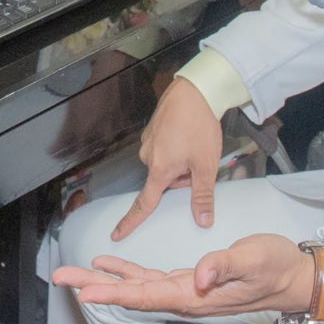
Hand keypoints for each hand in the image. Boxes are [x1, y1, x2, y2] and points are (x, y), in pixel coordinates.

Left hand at [50, 232, 316, 318]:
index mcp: (195, 295)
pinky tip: (111, 265)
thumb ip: (225, 266)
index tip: (85, 291)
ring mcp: (186, 291)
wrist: (295, 278)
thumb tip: (199, 274)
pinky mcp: (190, 281)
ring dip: (104, 279)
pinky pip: (150, 279)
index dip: (113, 292)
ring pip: (136, 286)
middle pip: (131, 293)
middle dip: (95, 285)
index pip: (145, 295)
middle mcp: (185, 297)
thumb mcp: (254, 259)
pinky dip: (127, 272)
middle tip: (61, 277)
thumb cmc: (277, 269)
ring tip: (75, 273)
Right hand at [113, 76, 224, 238]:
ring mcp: (148, 141)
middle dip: (182, 179)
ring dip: (180, 162)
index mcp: (159, 170)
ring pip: (165, 164)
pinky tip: (189, 134)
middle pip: (163, 181)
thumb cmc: (200, 126)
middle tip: (200, 163)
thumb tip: (202, 220)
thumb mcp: (207, 165)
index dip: (130, 221)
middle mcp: (148, 157)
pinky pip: (164, 148)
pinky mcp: (153, 129)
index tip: (116, 233)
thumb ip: (203, 195)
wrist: (196, 90)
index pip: (143, 203)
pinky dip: (177, 147)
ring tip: (196, 144)